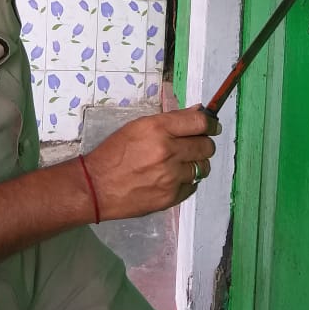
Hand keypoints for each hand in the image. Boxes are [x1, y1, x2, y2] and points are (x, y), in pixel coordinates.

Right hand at [79, 106, 219, 220]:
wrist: (96, 187)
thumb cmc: (114, 152)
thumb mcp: (138, 127)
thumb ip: (171, 120)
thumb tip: (198, 112)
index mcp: (158, 128)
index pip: (200, 123)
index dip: (211, 124)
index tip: (212, 127)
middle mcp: (168, 151)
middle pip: (206, 146)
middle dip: (204, 144)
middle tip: (194, 146)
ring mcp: (171, 176)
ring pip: (203, 167)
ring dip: (196, 164)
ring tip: (182, 164)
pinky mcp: (170, 197)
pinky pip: (192, 186)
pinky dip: (186, 181)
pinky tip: (172, 179)